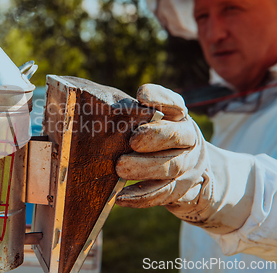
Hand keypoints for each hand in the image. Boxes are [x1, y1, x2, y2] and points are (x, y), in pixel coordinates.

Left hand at [115, 84, 254, 233]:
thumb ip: (133, 114)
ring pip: (170, 167)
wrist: (192, 174)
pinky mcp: (179, 190)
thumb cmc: (157, 140)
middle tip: (133, 140)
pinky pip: (162, 195)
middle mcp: (188, 139)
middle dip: (155, 136)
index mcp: (179, 117)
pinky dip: (140, 197)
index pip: (174, 103)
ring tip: (120, 167)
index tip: (142, 96)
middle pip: (178, 136)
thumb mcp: (151, 123)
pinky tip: (120, 197)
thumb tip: (100, 106)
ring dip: (145, 168)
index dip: (160, 98)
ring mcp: (187, 166)